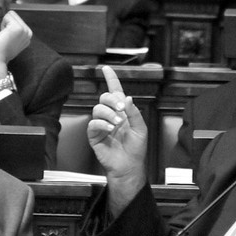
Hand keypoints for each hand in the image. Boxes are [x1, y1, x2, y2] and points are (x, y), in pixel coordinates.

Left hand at [0, 11, 31, 80]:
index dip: (7, 26)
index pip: (16, 18)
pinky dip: (2, 24)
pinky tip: (2, 35)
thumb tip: (7, 16)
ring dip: (3, 24)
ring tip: (3, 37)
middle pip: (13, 15)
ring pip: (11, 14)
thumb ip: (12, 30)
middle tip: (4, 38)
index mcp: (27, 35)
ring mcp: (24, 30)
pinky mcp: (18, 28)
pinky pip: (7, 16)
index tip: (6, 39)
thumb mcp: (9, 39)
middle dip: (5, 24)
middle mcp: (28, 32)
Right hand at [88, 66, 147, 214]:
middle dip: (112, 100)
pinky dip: (102, 124)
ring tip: (117, 123)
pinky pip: (93, 124)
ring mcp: (101, 125)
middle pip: (104, 97)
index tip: (106, 69)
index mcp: (122, 112)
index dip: (111, 79)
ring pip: (98, 109)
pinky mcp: (94, 135)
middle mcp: (111, 116)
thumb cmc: (136, 149)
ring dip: (109, 113)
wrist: (129, 166)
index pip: (115, 92)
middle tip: (121, 109)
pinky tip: (110, 129)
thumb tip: (128, 98)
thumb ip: (135, 113)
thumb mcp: (141, 129)